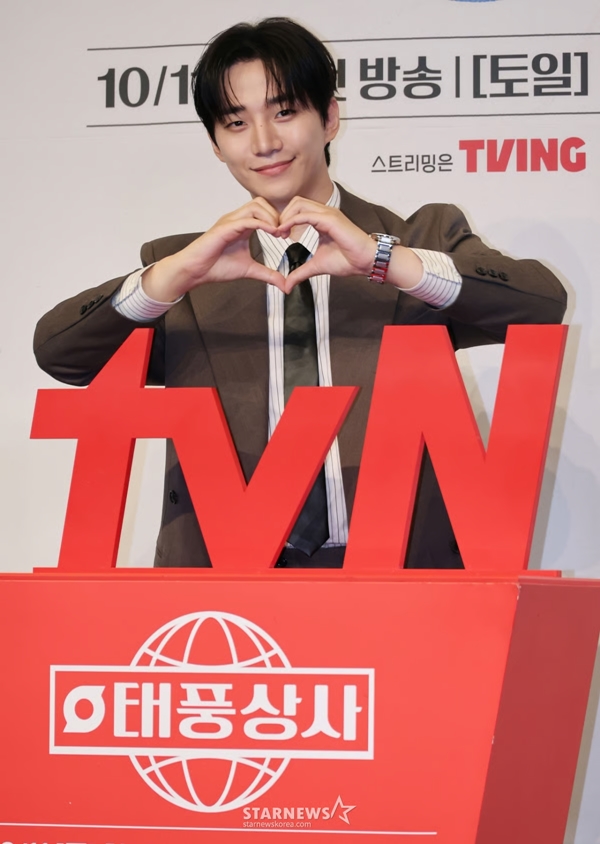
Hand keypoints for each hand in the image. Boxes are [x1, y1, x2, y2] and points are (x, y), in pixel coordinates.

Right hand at [142, 197, 285, 301]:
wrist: (195, 271)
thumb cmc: (216, 267)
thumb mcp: (249, 270)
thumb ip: (268, 274)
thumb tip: (284, 284)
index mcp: (242, 225)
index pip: (264, 210)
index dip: (279, 219)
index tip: (287, 235)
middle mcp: (236, 219)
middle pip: (262, 202)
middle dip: (277, 215)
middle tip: (284, 233)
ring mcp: (230, 221)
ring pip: (256, 206)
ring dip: (271, 218)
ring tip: (278, 233)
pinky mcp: (225, 227)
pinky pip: (247, 219)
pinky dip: (262, 224)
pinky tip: (272, 233)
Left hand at [276, 196, 423, 292]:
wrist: (365, 261)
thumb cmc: (348, 261)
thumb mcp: (317, 266)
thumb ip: (300, 272)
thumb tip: (287, 285)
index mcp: (322, 219)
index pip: (298, 209)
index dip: (285, 219)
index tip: (277, 235)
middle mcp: (325, 212)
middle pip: (296, 202)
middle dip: (282, 215)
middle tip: (276, 233)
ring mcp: (328, 213)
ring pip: (299, 204)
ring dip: (285, 217)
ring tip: (279, 233)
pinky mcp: (330, 219)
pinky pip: (306, 214)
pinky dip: (292, 221)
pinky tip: (285, 233)